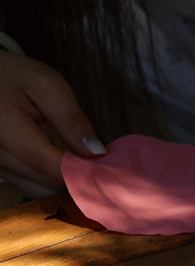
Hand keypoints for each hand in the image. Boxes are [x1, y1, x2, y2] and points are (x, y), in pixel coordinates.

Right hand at [0, 51, 102, 196]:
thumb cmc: (16, 76)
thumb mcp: (48, 86)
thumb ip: (71, 120)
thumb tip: (96, 153)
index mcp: (4, 127)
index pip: (45, 163)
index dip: (80, 173)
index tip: (112, 174)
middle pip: (44, 181)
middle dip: (79, 178)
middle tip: (108, 168)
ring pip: (39, 190)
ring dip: (67, 183)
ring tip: (90, 165)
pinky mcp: (0, 169)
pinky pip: (30, 185)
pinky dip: (53, 180)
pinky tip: (71, 166)